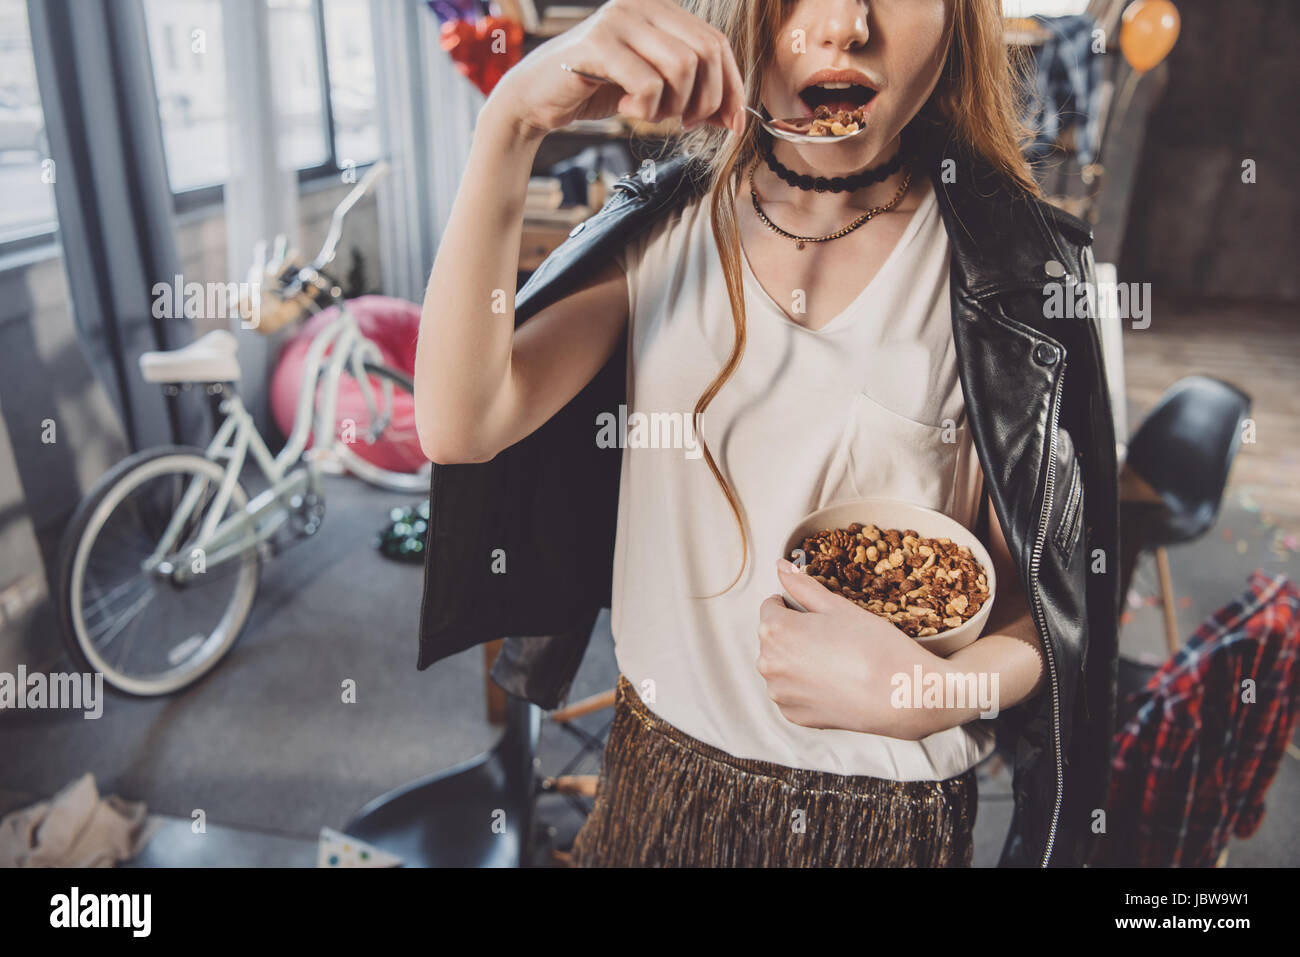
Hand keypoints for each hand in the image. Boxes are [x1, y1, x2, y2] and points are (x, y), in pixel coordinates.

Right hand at [485, 0, 745, 137]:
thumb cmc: (594, 90)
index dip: (732, 87)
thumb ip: (691, 94)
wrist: (535, 99)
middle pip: (706, 53)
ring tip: (651, 114)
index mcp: (658, 9)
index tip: (733, 124)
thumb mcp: (652, 89)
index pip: (715, 43)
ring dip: (674, 105)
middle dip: (706, 100)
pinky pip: (649, 83)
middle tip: (684, 122)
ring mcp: (618, 20)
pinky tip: (626, 108)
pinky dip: (645, 108)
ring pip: (682, 67)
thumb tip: (735, 118)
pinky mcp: (599, 44)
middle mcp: (640, 5)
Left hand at [757, 559, 945, 737]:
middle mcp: (768, 663)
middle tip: (831, 638)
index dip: (793, 606)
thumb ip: (803, 586)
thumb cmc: (873, 646)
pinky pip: (791, 694)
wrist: (901, 694)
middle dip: (795, 634)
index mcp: (774, 630)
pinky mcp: (793, 715)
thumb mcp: (838, 607)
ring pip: (781, 667)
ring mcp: (779, 693)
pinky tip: (833, 683)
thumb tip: (781, 567)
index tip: (816, 614)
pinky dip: (806, 687)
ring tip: (835, 661)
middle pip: (773, 638)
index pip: (770, 607)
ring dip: (797, 661)